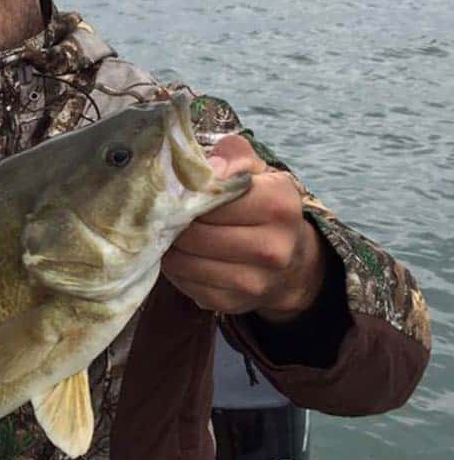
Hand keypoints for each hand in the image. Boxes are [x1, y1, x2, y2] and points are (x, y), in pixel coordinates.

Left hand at [161, 135, 327, 323]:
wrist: (292, 261)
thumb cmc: (263, 205)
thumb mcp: (256, 171)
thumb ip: (232, 156)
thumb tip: (208, 168)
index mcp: (278, 205)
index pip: (212, 199)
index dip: (188, 195)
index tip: (179, 192)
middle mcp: (273, 248)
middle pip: (195, 233)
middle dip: (174, 223)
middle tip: (167, 215)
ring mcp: (254, 281)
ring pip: (185, 262)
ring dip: (170, 247)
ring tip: (172, 233)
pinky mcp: (233, 303)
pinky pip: (186, 284)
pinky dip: (176, 270)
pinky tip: (183, 256)